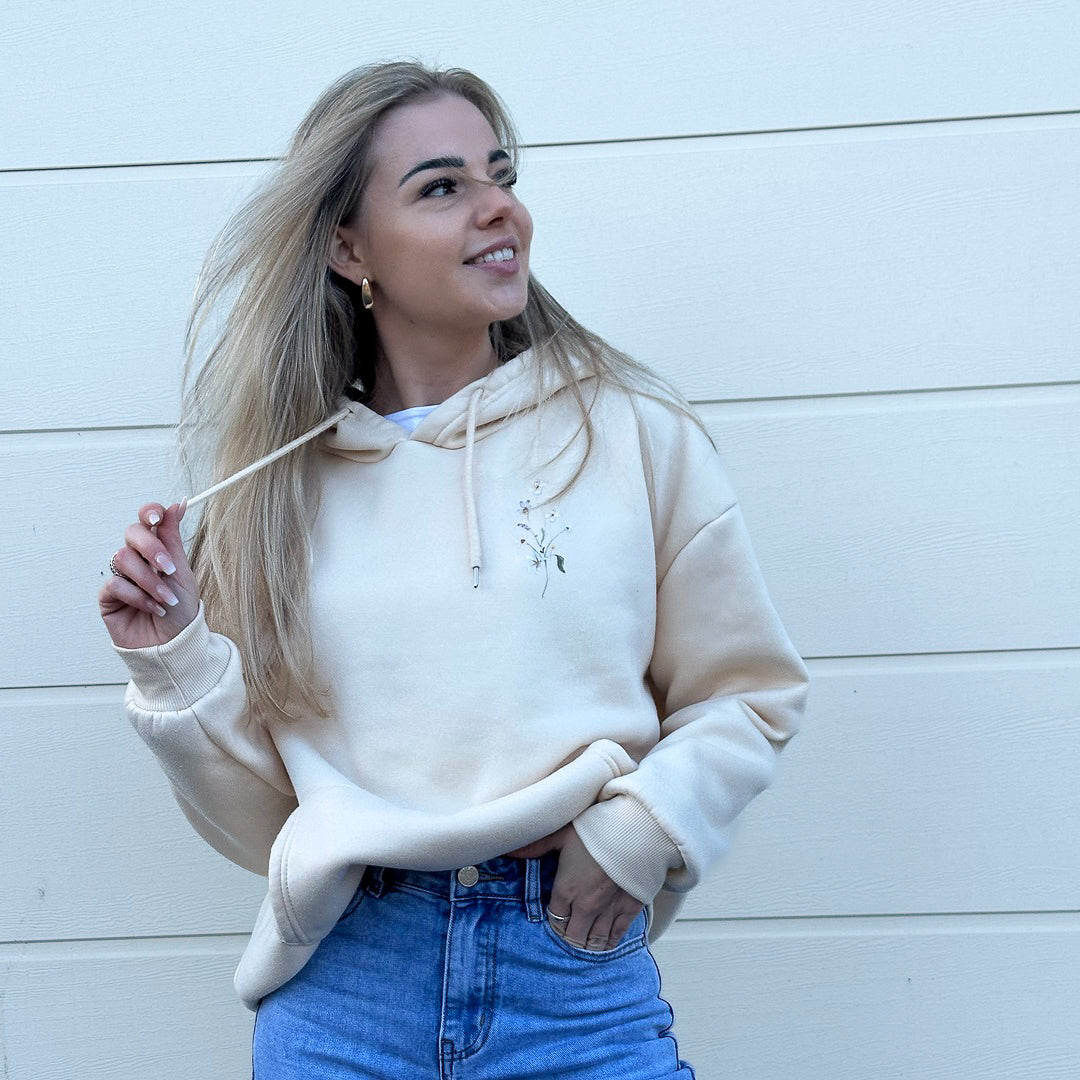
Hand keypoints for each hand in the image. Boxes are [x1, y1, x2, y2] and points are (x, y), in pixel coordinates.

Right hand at [99, 501, 199, 649]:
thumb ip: (173, 539)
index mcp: (157, 550)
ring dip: (149, 581)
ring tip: (166, 599)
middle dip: (152, 549)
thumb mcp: (182, 572)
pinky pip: (115, 584)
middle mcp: (137, 559)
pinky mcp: (108, 597)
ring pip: (123, 559)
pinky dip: (138, 596)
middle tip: (168, 569)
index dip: (149, 513)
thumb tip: (177, 504)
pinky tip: (153, 608)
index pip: (146, 521)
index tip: (157, 518)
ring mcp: (121, 576)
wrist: (174, 644)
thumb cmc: (181, 610)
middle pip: (132, 533)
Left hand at [509, 825, 643, 950]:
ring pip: (594, 941)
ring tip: (585, 942)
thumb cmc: (597, 829)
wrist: (636, 830)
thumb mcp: (561, 834)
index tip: (556, 918)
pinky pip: (617, 935)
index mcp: (566, 890)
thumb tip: (507, 849)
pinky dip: (609, 942)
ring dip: (588, 944)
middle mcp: (585, 906)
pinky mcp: (629, 909)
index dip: (554, 922)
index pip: (554, 920)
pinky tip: (605, 943)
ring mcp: (608, 910)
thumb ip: (535, 846)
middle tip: (570, 933)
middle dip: (570, 937)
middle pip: (573, 937)